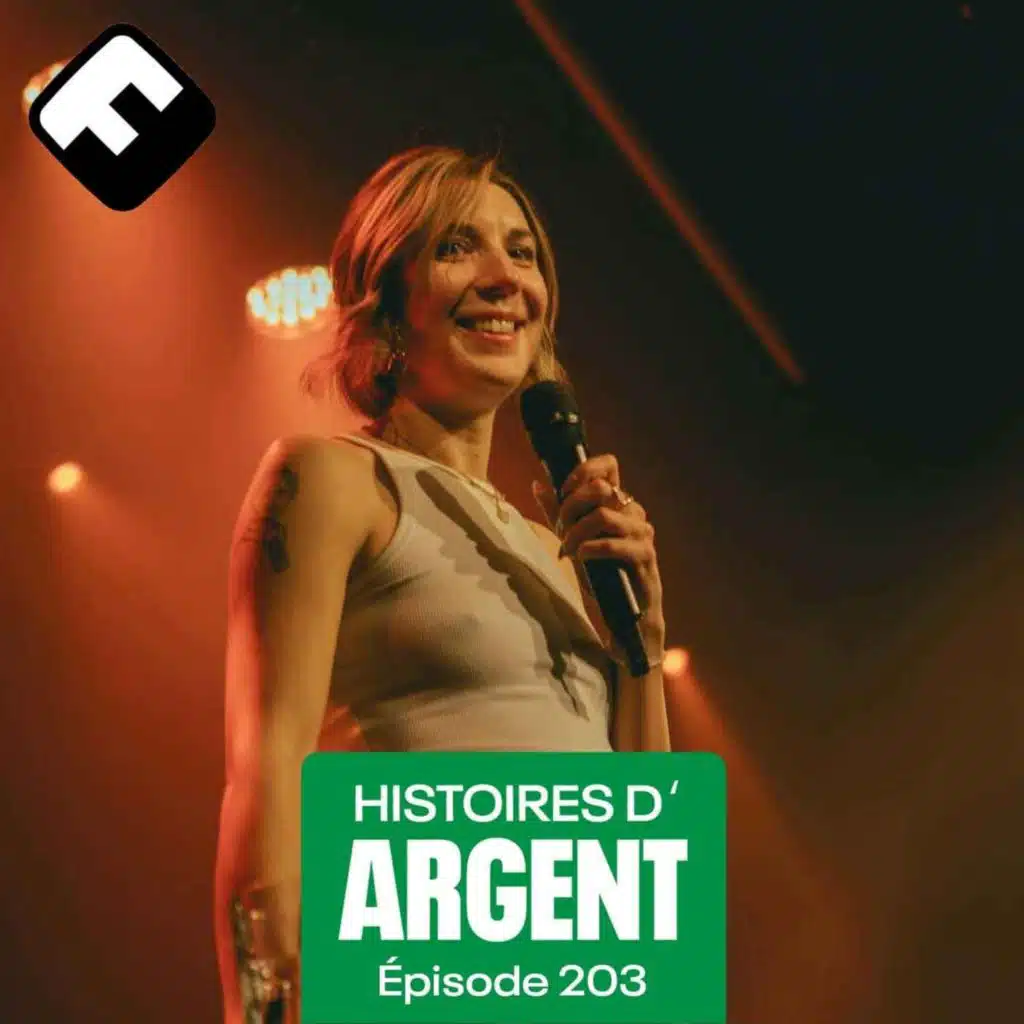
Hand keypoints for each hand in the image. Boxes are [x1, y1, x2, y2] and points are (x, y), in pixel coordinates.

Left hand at [532, 454, 665, 663]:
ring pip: (603, 514)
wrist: (628, 617)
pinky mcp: (645, 555)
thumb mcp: (575, 541)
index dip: (584, 470)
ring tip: (568, 551)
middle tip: (561, 531)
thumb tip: (538, 484)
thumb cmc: (603, 577)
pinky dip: (591, 549)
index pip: (609, 464)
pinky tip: (581, 557)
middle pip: (601, 487)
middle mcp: (633, 511)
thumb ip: (558, 513)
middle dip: (571, 508)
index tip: (563, 491)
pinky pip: (614, 544)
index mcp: (618, 502)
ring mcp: (642, 532)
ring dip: (577, 532)